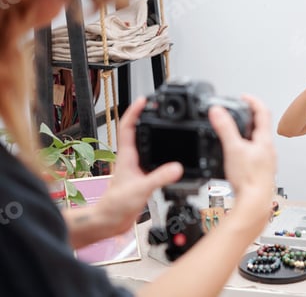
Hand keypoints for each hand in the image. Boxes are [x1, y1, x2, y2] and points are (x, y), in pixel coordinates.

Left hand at [97, 97, 183, 234]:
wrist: (111, 221)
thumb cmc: (115, 205)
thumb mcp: (141, 189)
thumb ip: (159, 177)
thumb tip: (177, 167)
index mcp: (126, 156)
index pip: (128, 127)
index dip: (135, 111)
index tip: (144, 100)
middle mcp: (130, 159)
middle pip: (136, 130)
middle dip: (145, 116)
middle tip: (156, 106)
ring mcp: (136, 167)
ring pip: (144, 143)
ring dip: (152, 132)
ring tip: (163, 123)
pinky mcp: (142, 177)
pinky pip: (152, 158)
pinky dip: (161, 152)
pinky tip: (170, 154)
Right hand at [208, 95, 275, 223]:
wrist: (255, 203)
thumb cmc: (249, 180)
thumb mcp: (233, 149)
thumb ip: (225, 128)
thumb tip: (218, 111)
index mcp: (264, 140)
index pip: (263, 112)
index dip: (252, 101)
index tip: (243, 97)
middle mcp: (269, 150)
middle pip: (261, 126)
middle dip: (249, 117)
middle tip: (237, 112)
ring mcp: (266, 161)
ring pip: (258, 141)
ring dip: (247, 133)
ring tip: (235, 133)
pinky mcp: (261, 171)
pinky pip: (255, 154)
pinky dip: (246, 148)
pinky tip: (237, 156)